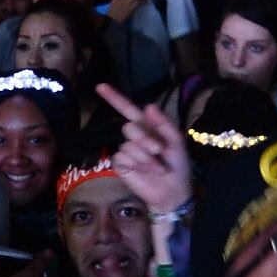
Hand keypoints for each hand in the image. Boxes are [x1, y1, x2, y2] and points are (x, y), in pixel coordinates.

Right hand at [96, 85, 194, 215]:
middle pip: (129, 127)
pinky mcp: (121, 164)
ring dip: (145, 157)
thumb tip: (148, 105)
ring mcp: (126, 150)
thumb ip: (164, 123)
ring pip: (128, 144)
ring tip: (156, 167)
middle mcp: (135, 136)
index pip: (128, 109)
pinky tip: (145, 171)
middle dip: (145, 139)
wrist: (173, 190)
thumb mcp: (176, 141)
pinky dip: (137, 164)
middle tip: (158, 151)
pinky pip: (123, 156)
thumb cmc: (177, 164)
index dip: (114, 97)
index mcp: (148, 127)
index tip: (100, 86)